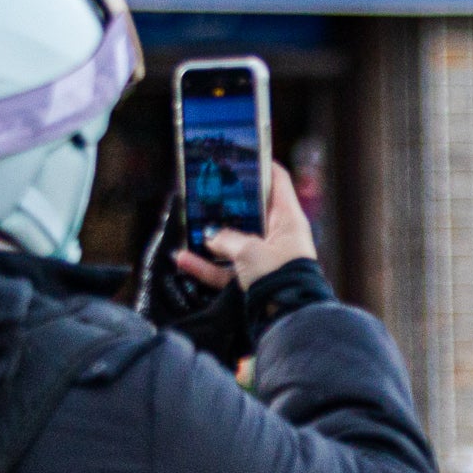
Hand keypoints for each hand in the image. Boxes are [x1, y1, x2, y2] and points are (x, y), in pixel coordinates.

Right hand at [173, 157, 318, 292]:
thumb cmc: (279, 276)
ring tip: (191, 227)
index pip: (278, 181)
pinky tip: (184, 260)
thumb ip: (227, 239)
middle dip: (229, 205)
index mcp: (288, 219)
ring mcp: (266, 258)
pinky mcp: (254, 280)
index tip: (243, 155)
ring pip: (235, 242)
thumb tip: (212, 237)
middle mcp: (279, 236)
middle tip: (208, 191)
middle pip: (252, 212)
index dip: (261, 165)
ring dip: (212, 238)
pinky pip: (227, 269)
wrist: (287, 317)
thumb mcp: (249, 250)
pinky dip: (207, 267)